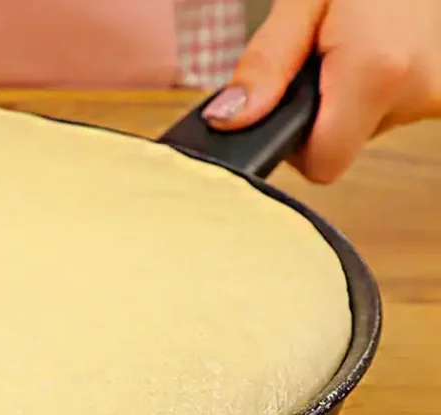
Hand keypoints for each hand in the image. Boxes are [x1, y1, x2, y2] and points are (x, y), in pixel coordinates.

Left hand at [202, 0, 440, 182]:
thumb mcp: (300, 1)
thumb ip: (265, 63)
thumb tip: (229, 120)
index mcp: (378, 71)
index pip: (322, 164)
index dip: (292, 143)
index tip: (281, 102)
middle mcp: (417, 92)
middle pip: (340, 146)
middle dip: (315, 111)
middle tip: (317, 55)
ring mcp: (438, 95)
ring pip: (364, 128)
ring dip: (344, 98)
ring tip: (349, 43)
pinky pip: (389, 109)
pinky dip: (370, 89)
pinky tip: (370, 51)